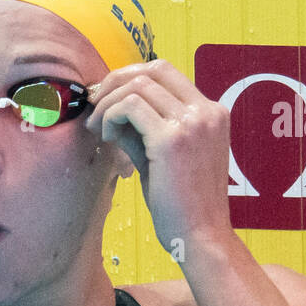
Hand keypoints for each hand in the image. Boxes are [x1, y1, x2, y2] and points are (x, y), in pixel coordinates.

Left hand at [85, 59, 234, 253]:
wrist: (199, 236)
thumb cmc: (181, 204)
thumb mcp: (162, 157)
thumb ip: (141, 130)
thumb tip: (110, 110)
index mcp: (211, 112)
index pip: (166, 71)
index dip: (130, 77)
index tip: (107, 98)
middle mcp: (207, 111)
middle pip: (153, 69)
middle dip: (115, 82)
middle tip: (94, 107)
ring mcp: (192, 122)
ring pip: (137, 85)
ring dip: (108, 103)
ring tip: (98, 130)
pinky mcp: (172, 139)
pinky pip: (129, 106)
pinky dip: (109, 116)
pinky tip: (105, 138)